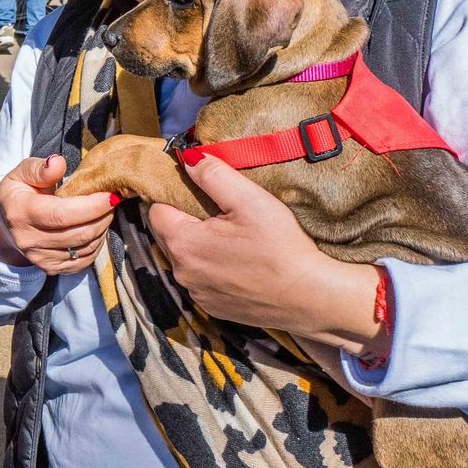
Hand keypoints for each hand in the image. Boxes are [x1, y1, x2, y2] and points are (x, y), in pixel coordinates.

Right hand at [0, 155, 116, 274]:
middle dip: (102, 216)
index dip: (91, 206)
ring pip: (86, 247)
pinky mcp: (52, 269)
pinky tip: (95, 227)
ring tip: (103, 211)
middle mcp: (29, 240)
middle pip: (79, 233)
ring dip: (102, 228)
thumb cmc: (20, 193)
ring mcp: (41, 258)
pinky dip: (96, 243)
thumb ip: (40, 168)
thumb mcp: (22, 173)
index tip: (110, 195)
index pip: (62, 214)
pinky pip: (85, 259)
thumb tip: (59, 163)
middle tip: (110, 200)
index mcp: (21, 213)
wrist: (8, 224)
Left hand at [148, 153, 385, 356]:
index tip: (197, 195)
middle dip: (186, 223)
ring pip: (185, 260)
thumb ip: (213, 175)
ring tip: (232, 241)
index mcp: (183, 242)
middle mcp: (182, 271)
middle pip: (168, 236)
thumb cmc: (281, 246)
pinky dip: (212, 271)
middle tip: (220, 216)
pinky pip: (201, 281)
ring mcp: (197, 293)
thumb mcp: (250, 200)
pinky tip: (238, 265)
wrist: (311, 297)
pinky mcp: (213, 308)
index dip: (173, 198)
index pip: (156, 211)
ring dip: (198, 248)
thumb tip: (188, 158)